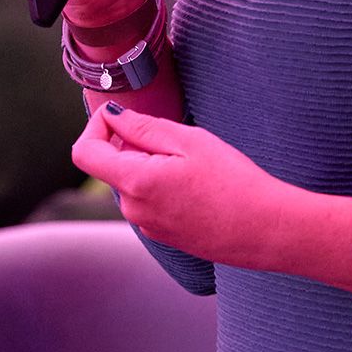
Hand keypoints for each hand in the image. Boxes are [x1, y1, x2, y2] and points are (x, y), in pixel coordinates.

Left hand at [73, 103, 317, 273]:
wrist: (266, 230)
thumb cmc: (234, 183)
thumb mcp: (190, 141)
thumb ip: (143, 128)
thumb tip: (112, 117)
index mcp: (135, 183)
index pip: (84, 153)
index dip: (96, 127)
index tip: (123, 117)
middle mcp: (134, 210)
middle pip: (112, 165)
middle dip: (135, 145)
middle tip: (179, 142)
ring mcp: (147, 226)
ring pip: (133, 182)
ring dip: (152, 166)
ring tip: (195, 168)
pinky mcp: (163, 235)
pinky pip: (150, 201)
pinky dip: (163, 186)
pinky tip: (199, 188)